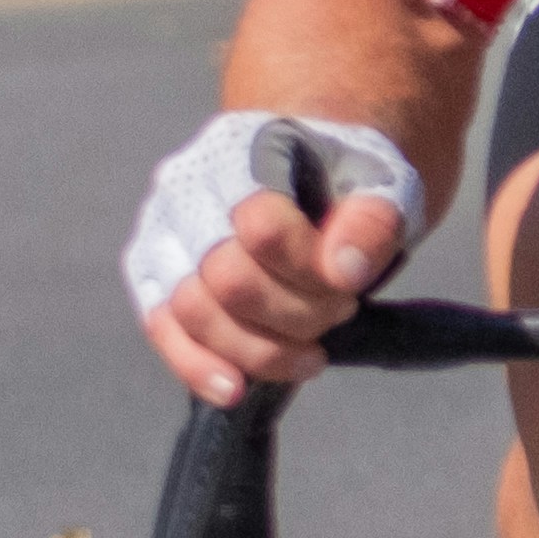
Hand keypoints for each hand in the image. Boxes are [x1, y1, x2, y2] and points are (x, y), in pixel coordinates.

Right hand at [130, 111, 423, 404]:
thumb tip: (344, 272)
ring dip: (258, 348)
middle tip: (341, 312)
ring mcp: (164, 231)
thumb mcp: (384, 178)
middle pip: (226, 280)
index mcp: (245, 148)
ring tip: (311, 352)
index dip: (311, 270)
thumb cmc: (348, 171)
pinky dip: (197, 365)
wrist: (316, 160)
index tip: (353, 281)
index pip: (262, 228)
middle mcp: (188, 187)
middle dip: (294, 314)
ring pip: (190, 311)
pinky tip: (236, 389)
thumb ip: (373, 219)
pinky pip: (162, 328)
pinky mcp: (154, 272)